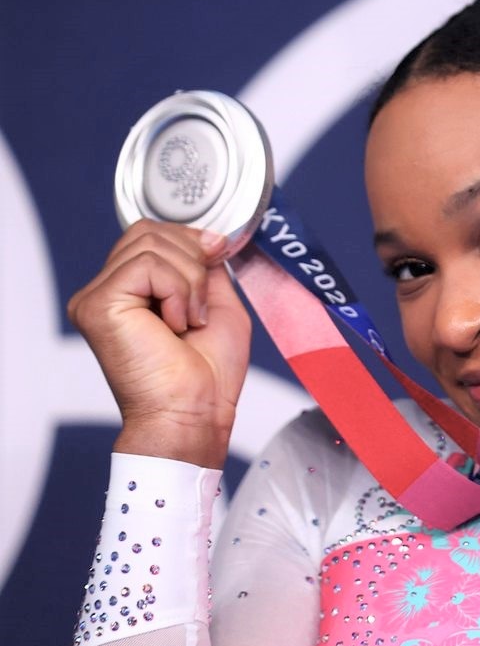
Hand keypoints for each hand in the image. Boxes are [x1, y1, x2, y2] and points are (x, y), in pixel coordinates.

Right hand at [67, 221, 251, 467]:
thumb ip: (206, 267)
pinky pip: (147, 266)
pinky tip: (176, 325)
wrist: (194, 413)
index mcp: (131, 291)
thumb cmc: (207, 375)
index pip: (151, 235)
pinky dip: (177, 292)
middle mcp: (107, 292)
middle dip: (192, 260)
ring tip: (190, 321)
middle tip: (201, 307)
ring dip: (189, 281)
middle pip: (148, 232)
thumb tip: (208, 236)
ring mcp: (97, 297)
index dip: (190, 240)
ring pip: (150, 245)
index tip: (217, 257)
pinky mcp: (97, 305)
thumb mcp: (217, 303)